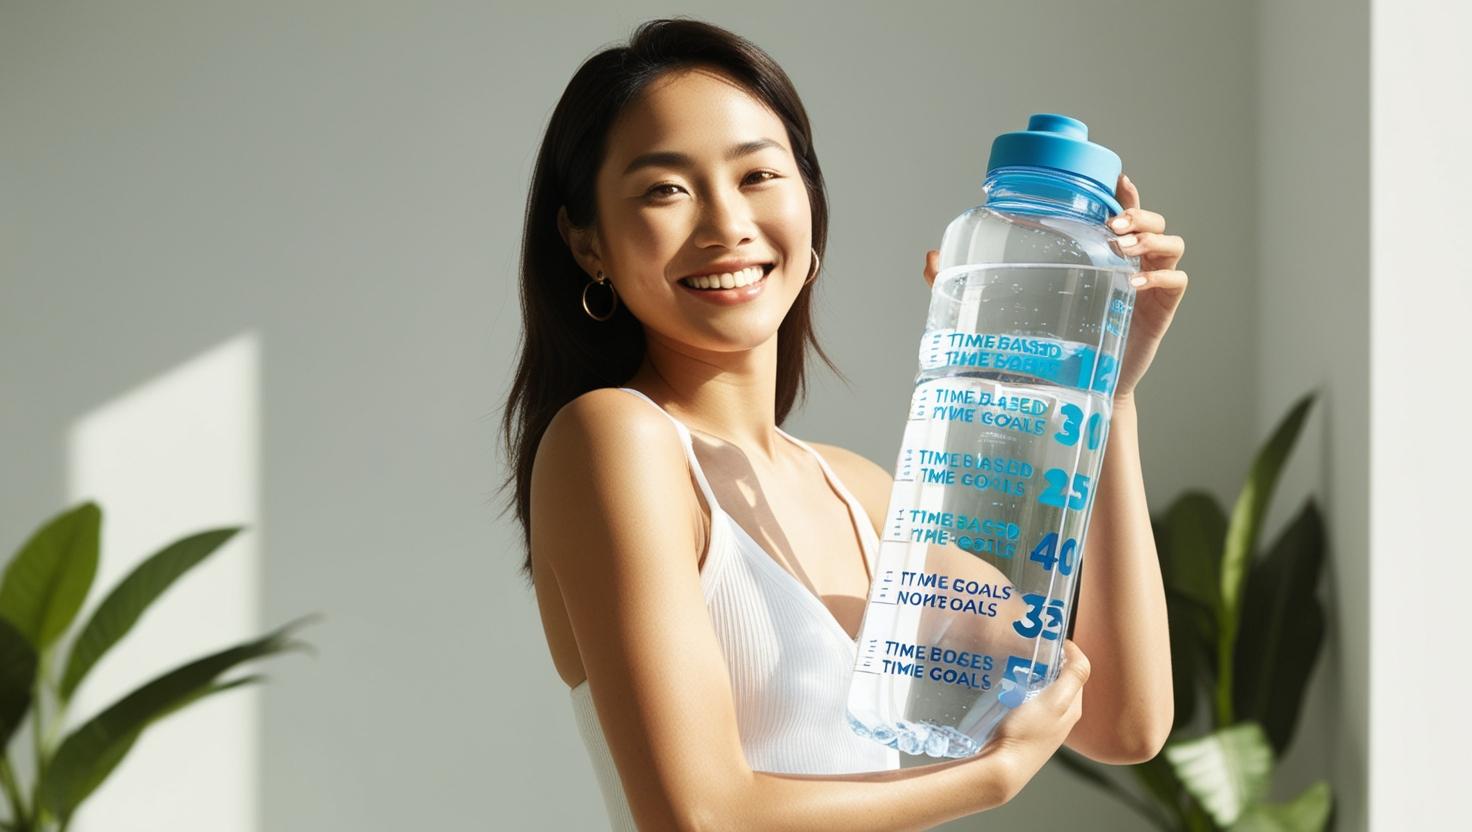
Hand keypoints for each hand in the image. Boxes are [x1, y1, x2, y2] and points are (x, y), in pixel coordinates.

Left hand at [919, 174, 1186, 402]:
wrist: (1074, 389)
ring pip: (1169, 242)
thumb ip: (968, 280)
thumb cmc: (1045, 341)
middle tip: (1110, 223)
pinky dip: (1159, 275)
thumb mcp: (1003, 304)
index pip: (1119, 209)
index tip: (1114, 179)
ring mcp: (1147, 285)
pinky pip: (1175, 280)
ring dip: (1149, 237)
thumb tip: (929, 257)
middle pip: (1149, 219)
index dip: (1122, 190)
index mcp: (1098, 251)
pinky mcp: (1158, 311)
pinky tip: (1132, 282)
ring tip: (1119, 246)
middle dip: (1136, 213)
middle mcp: (1128, 262)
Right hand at [969, 638, 1090, 803]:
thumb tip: (1077, 651)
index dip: (1066, 652)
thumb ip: (1072, 677)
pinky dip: (1021, 690)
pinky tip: (1006, 688)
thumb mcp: (1054, 701)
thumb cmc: (1027, 734)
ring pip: (1043, 691)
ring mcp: (1044, 726)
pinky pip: (1028, 703)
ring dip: (1033, 675)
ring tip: (1015, 663)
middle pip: (1059, 680)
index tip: (1047, 639)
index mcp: (1073, 708)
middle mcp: (1062, 718)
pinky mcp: (1026, 731)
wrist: (1001, 769)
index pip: (1076, 671)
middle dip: (1048, 662)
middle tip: (1028, 649)